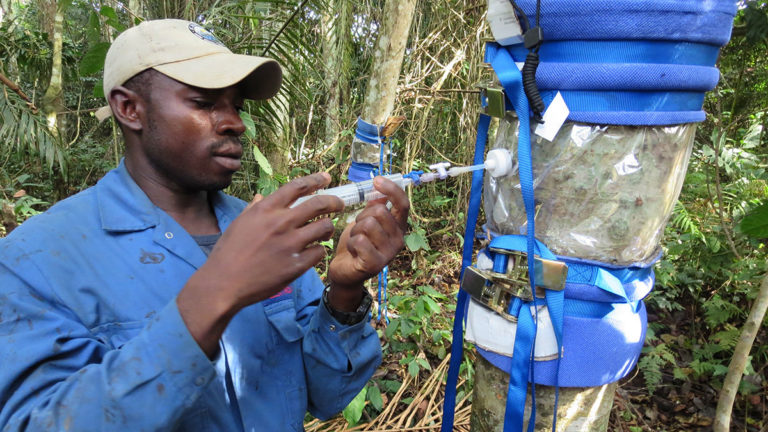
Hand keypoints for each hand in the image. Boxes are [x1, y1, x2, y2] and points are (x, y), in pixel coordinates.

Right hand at [178, 172, 343, 354]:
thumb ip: (253, 209)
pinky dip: (319, 250)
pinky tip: (314, 252)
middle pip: (319, 204)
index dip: (316, 180)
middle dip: (334, 202)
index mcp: (266, 210)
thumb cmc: (227, 254)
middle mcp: (280, 223)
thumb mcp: (238, 224)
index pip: (297, 186)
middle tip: (340, 205)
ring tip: (326, 231)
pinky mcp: (296, 265)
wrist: (223, 284)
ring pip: (325, 227)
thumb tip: (261, 197)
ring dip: (329, 227)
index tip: (326, 178)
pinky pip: (319, 252)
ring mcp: (290, 244)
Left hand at [326, 176, 408, 309]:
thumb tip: (380, 189)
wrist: (345, 272)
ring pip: (368, 224)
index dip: (392, 189)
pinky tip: (353, 251)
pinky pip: (360, 240)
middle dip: (362, 216)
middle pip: (380, 211)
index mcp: (398, 227)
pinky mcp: (375, 264)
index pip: (403, 204)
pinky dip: (351, 243)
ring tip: (355, 241)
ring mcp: (388, 253)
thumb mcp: (366, 222)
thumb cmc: (356, 244)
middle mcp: (399, 240)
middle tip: (358, 229)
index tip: (376, 180)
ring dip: (355, 230)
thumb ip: (375, 207)